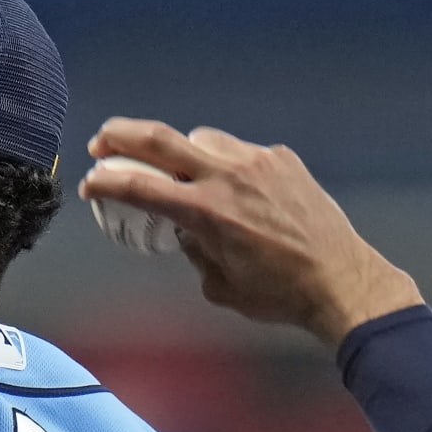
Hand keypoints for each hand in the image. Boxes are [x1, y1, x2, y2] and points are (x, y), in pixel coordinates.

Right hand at [78, 119, 423, 345]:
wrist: (341, 280)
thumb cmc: (278, 294)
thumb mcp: (219, 286)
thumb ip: (192, 251)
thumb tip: (184, 230)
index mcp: (205, 213)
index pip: (138, 186)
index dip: (105, 181)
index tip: (90, 184)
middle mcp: (227, 177)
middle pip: (159, 139)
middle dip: (120, 136)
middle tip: (102, 142)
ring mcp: (256, 161)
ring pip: (200, 139)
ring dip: (179, 151)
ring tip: (176, 170)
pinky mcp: (281, 158)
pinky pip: (238, 150)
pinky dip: (223, 162)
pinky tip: (230, 185)